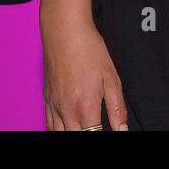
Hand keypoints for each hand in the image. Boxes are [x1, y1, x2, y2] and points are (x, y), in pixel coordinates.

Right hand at [41, 6, 128, 130]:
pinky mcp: (46, 99)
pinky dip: (58, 130)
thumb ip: (117, 107)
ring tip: (82, 128)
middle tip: (96, 127)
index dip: (102, 135)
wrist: (65, 31)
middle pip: (76, 137)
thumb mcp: (111, 78)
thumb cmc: (89, 50)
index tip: (108, 131)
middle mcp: (67, 110)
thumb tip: (122, 129)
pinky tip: (67, 127)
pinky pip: (48, 124)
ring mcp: (54, 105)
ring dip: (72, 133)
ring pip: (59, 135)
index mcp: (86, 106)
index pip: (93, 136)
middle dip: (87, 135)